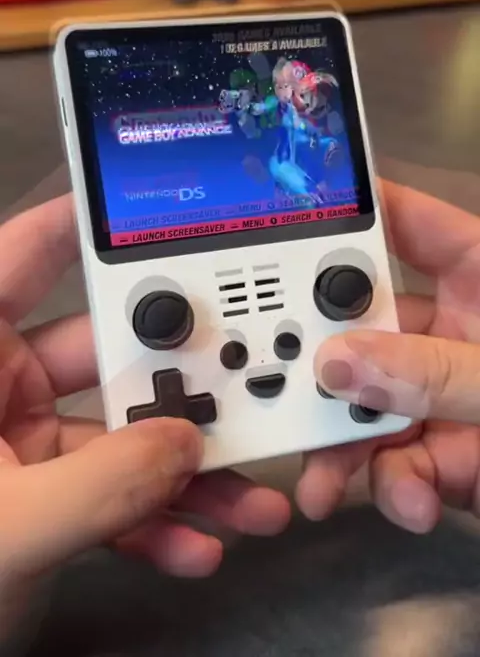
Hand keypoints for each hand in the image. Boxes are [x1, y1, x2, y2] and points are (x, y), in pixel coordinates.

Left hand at [0, 197, 289, 638]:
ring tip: (250, 497)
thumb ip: (101, 486)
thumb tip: (187, 446)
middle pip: (104, 354)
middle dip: (180, 380)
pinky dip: (155, 521)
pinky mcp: (44, 497)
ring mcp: (22, 444)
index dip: (83, 223)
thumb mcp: (8, 527)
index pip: (18, 260)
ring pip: (122, 435)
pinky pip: (112, 495)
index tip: (160, 211)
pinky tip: (197, 547)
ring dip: (186, 470)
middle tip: (250, 378)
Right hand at [296, 181, 479, 533]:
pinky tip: (409, 505)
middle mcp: (456, 330)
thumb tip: (341, 361)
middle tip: (287, 381)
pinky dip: (395, 487)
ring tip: (326, 484)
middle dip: (326, 361)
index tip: (285, 216)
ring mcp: (449, 395)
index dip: (352, 213)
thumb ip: (437, 372)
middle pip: (367, 326)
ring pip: (370, 402)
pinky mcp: (451, 455)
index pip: (411, 225)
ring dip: (344, 444)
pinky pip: (399, 462)